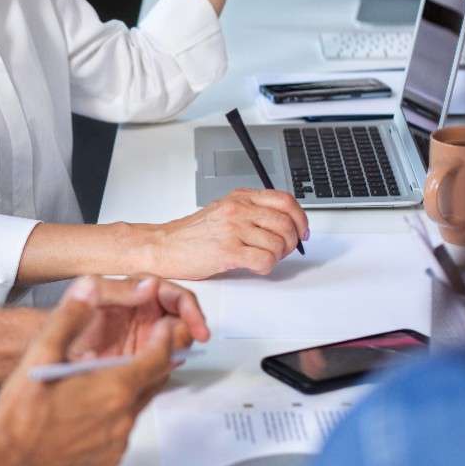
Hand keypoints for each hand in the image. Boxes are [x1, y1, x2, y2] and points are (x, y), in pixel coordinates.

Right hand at [0, 287, 182, 465]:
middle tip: (143, 346)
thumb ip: (68, 317)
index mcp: (112, 389)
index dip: (165, 340)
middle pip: (153, 383)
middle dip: (152, 361)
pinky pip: (121, 432)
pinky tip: (89, 409)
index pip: (157, 359)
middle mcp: (121, 419)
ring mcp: (116, 443)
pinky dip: (114, 416)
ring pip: (136, 408)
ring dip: (129, 389)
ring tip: (104, 377)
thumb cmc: (20, 416)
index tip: (164, 328)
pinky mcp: (108, 461)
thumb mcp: (40, 355)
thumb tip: (88, 288)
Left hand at [62, 274, 210, 360]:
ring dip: (179, 348)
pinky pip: (161, 360)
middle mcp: (141, 314)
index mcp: (134, 294)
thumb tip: (150, 286)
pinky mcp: (136, 360)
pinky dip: (167, 364)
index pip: (172, 295)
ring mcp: (140, 337)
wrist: (45, 353)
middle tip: (194, 343)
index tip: (196, 325)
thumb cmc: (63, 321)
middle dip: (190, 329)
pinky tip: (160, 368)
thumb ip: (116, 289)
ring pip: (173, 341)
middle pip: (179, 319)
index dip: (189, 308)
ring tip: (170, 358)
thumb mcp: (88, 295)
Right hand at [143, 188, 308, 278]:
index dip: (300, 218)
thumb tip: (281, 222)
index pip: (285, 200)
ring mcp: (233, 229)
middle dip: (291, 242)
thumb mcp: (223, 211)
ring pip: (278, 244)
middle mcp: (238, 210)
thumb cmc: (191, 234)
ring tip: (263, 259)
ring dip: (277, 257)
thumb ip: (250, 212)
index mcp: (240, 198)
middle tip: (283, 250)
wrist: (163, 246)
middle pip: (286, 223)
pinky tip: (255, 266)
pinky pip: (265, 260)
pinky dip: (266, 267)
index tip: (301, 231)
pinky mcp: (228, 251)